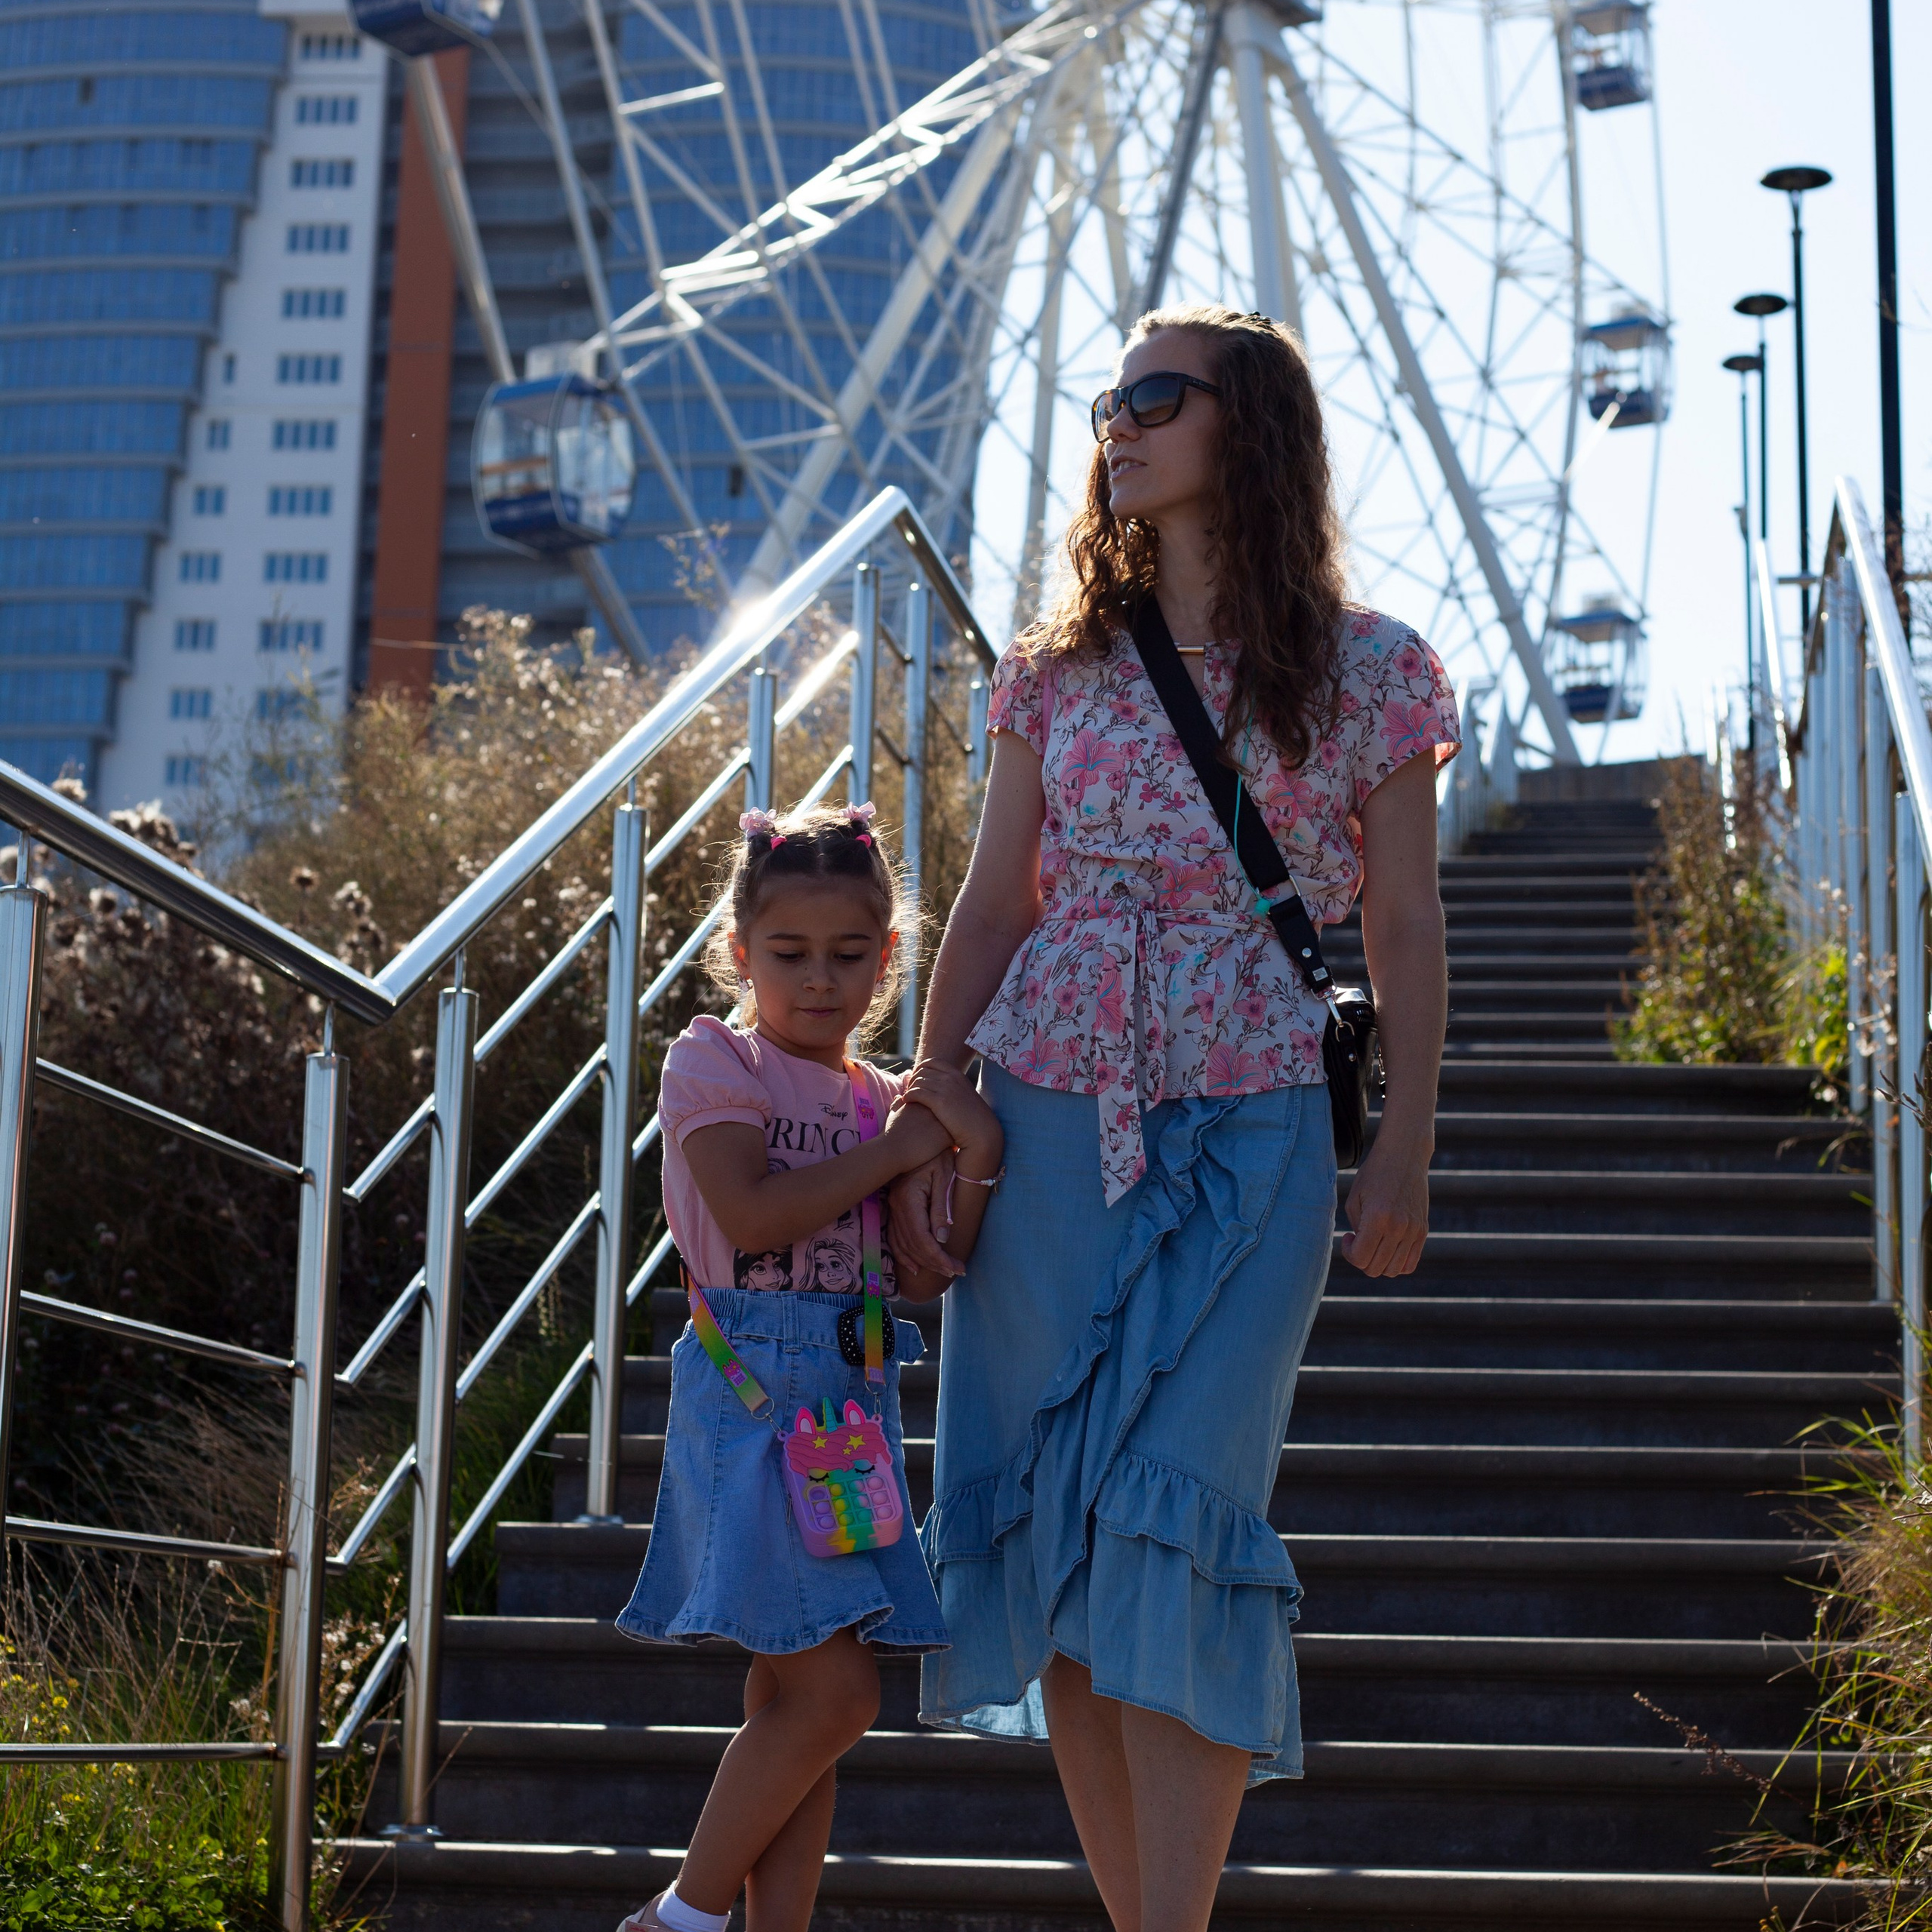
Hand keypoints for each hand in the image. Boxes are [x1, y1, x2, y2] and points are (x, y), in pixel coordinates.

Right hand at [881, 1101, 951, 1168]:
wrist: (892, 1150)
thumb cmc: (890, 1135)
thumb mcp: (892, 1114)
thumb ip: (897, 1103)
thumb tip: (900, 1096)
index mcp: (923, 1103)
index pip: (938, 1100)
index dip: (939, 1108)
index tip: (936, 1117)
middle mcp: (935, 1110)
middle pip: (950, 1108)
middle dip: (951, 1114)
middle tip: (950, 1122)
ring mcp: (942, 1123)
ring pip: (956, 1121)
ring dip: (955, 1127)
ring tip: (952, 1134)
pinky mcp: (945, 1137)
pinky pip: (957, 1136)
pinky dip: (956, 1140)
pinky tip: (951, 1145)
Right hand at [886, 1153, 961, 1278]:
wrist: (919, 1137)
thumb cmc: (936, 1155)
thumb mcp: (943, 1177)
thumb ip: (941, 1209)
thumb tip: (943, 1239)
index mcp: (909, 1199)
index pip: (922, 1239)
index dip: (939, 1257)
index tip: (957, 1267)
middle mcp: (896, 1206)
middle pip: (912, 1245)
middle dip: (934, 1263)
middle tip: (956, 1271)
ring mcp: (892, 1208)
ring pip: (902, 1245)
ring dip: (921, 1262)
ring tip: (942, 1271)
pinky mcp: (893, 1208)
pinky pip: (894, 1238)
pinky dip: (904, 1254)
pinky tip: (915, 1265)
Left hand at [898, 1060, 998, 1156]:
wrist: (981, 1131)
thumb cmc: (972, 1118)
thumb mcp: (965, 1095)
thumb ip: (954, 1087)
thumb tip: (941, 1087)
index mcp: (957, 1075)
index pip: (932, 1062)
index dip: (921, 1068)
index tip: (917, 1078)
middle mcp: (951, 1078)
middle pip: (922, 1071)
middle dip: (913, 1079)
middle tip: (910, 1090)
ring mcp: (945, 1088)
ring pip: (917, 1081)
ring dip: (909, 1088)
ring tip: (907, 1097)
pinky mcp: (938, 1102)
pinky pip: (915, 1092)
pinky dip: (908, 1096)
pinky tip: (906, 1102)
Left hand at [1339, 1140, 1427, 1276]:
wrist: (1404, 1155)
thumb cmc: (1373, 1174)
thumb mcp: (1355, 1199)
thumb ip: (1357, 1229)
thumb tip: (1363, 1251)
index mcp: (1378, 1218)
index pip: (1360, 1258)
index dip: (1349, 1254)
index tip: (1348, 1237)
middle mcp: (1398, 1227)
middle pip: (1376, 1268)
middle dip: (1361, 1260)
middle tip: (1359, 1240)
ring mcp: (1414, 1231)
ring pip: (1393, 1270)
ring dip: (1378, 1263)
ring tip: (1373, 1243)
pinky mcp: (1423, 1230)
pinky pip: (1410, 1263)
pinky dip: (1396, 1264)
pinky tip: (1387, 1247)